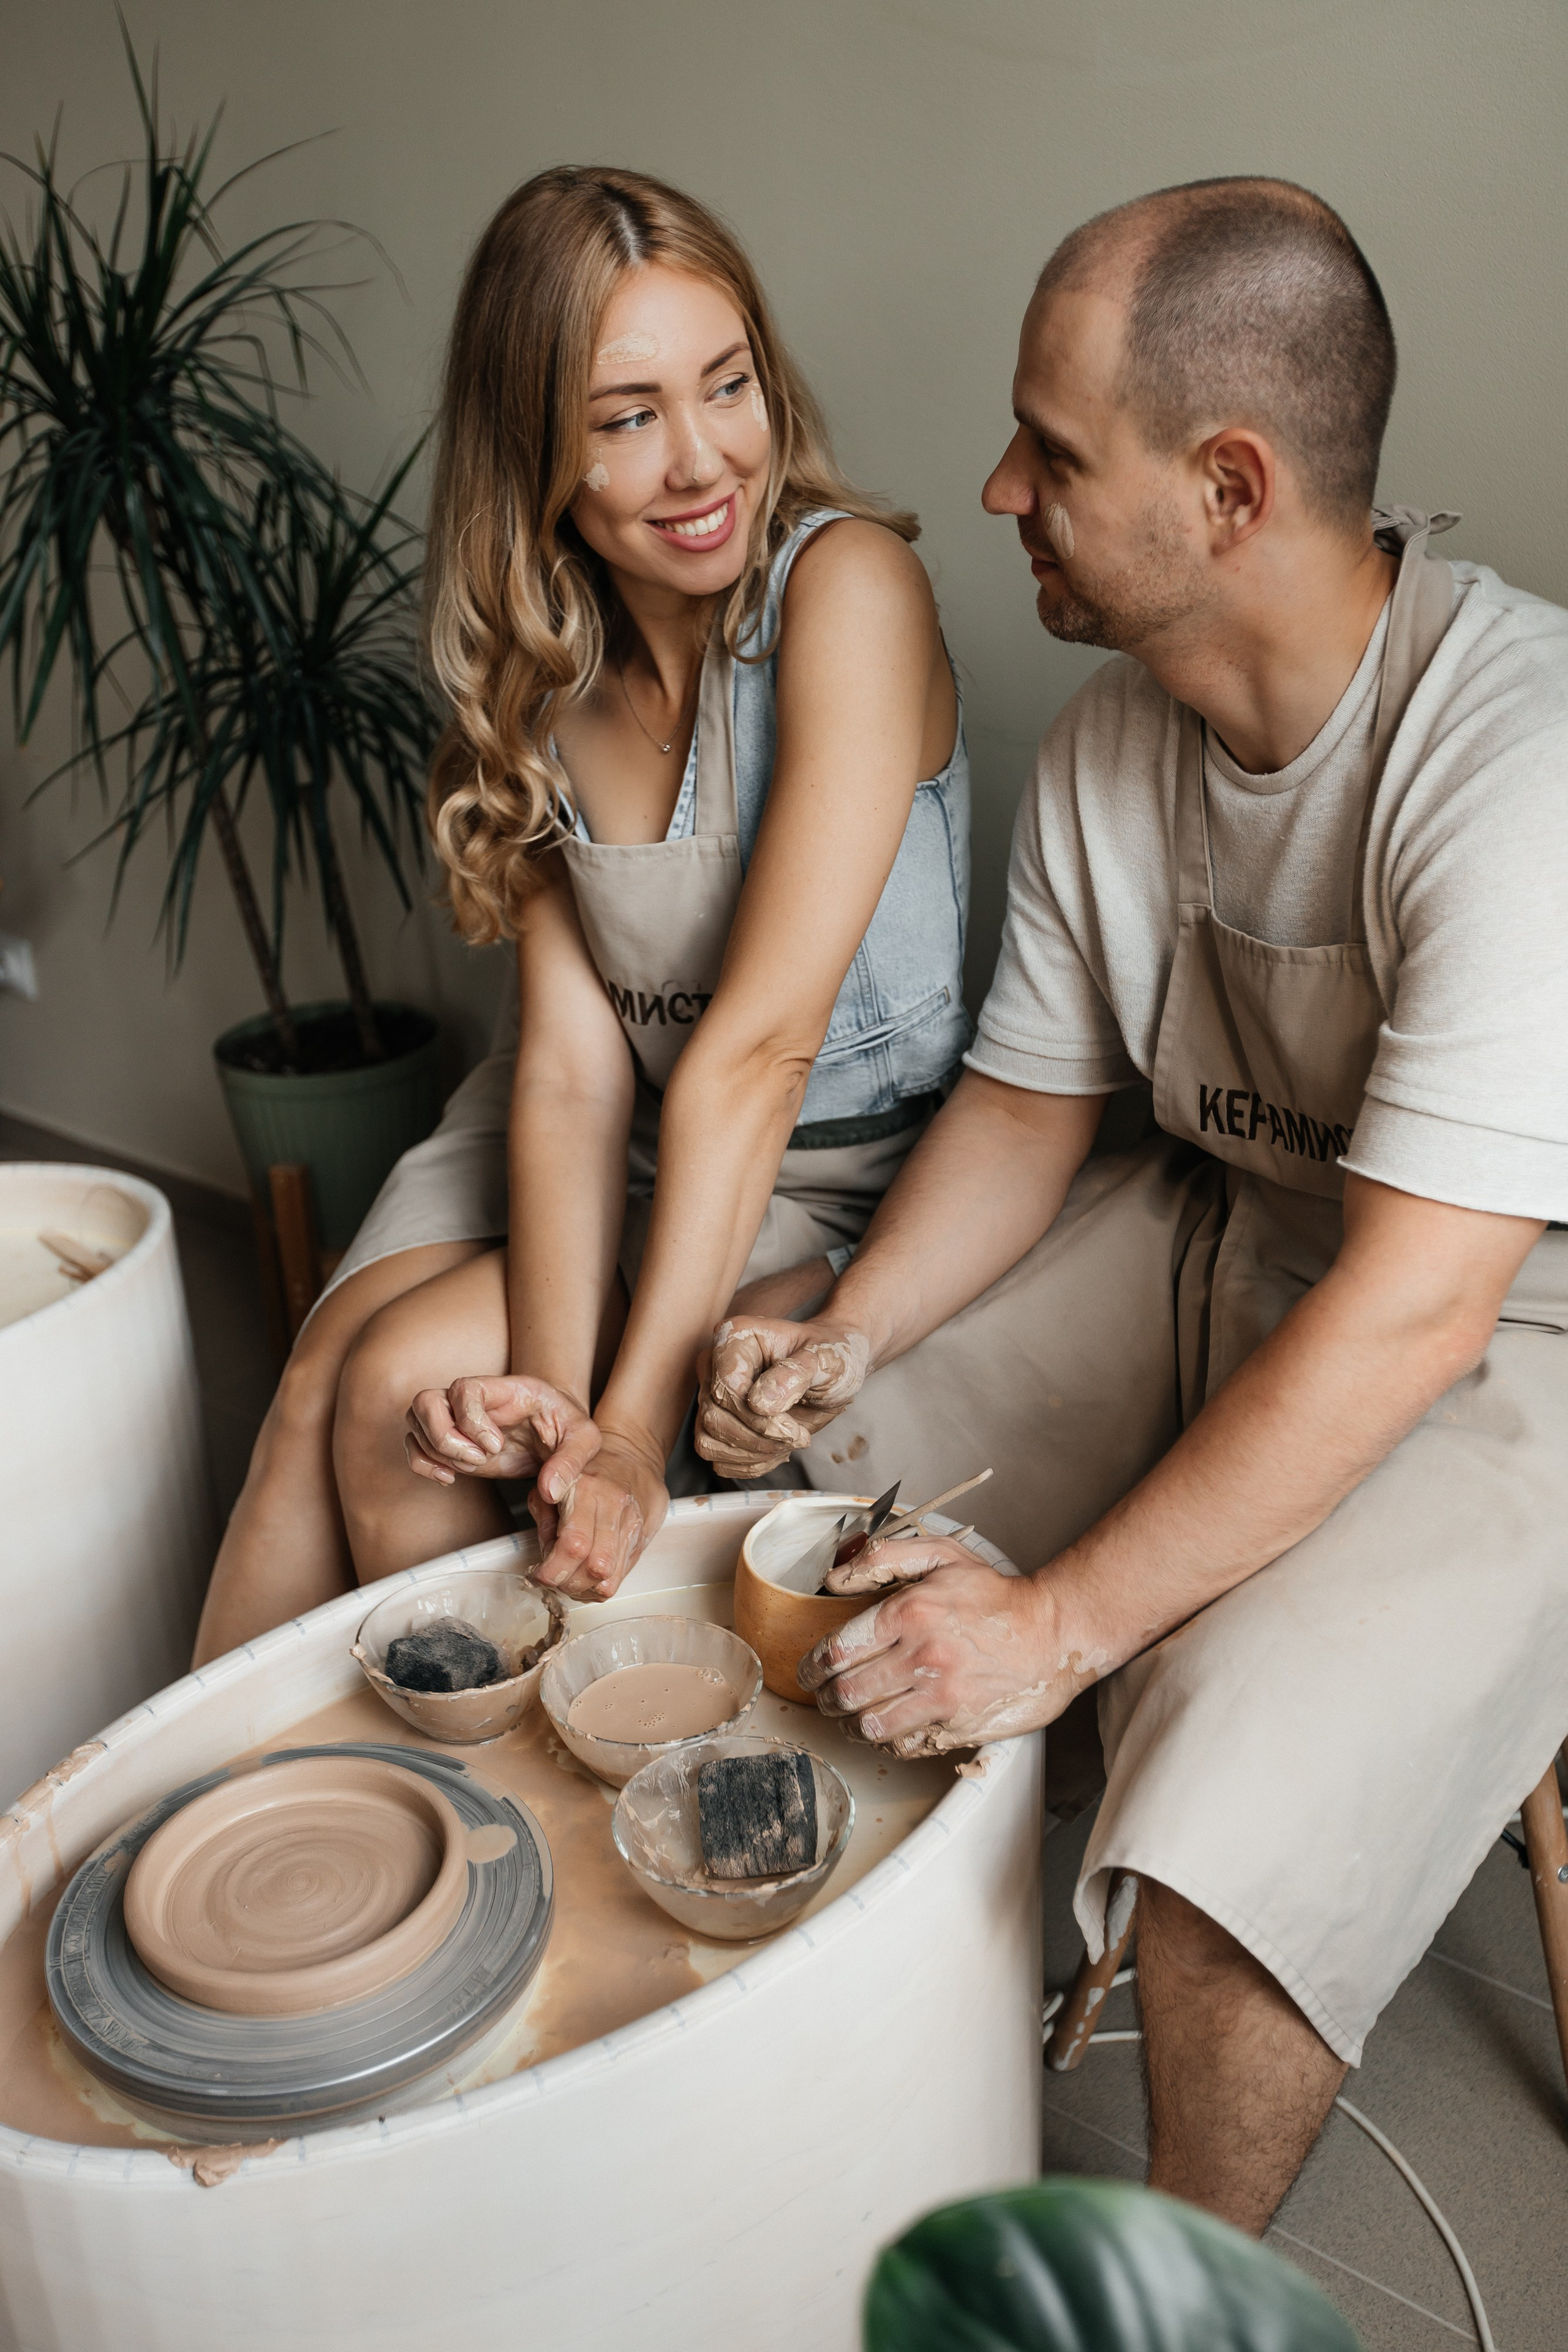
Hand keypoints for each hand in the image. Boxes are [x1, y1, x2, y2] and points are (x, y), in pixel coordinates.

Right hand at [405, 1374, 598, 1504]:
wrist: (557, 1433)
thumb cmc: (568, 1427)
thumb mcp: (585, 1439)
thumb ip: (572, 1461)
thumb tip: (550, 1490)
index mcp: (505, 1388)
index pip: (465, 1389)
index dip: (471, 1419)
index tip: (495, 1446)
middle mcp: (472, 1398)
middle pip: (426, 1401)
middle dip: (444, 1437)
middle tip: (479, 1459)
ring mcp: (456, 1418)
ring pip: (415, 1421)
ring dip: (437, 1452)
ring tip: (474, 1466)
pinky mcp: (450, 1441)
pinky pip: (415, 1445)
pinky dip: (423, 1464)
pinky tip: (449, 1477)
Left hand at [531, 1426, 668, 1602]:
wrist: (633, 1454)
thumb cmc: (587, 1469)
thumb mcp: (553, 1482)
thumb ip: (545, 1520)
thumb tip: (545, 1559)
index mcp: (586, 1490)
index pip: (573, 1545)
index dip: (552, 1571)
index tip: (539, 1575)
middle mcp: (613, 1507)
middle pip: (594, 1567)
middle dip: (568, 1583)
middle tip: (554, 1579)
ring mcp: (632, 1523)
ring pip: (610, 1577)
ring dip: (584, 1588)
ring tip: (570, 1579)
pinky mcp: (642, 1537)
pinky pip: (622, 1575)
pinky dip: (600, 1585)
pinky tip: (588, 1577)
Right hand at [695, 1316, 871, 1476]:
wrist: (831, 1374)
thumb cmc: (829, 1357)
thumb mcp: (827, 1359)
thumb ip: (795, 1374)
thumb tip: (759, 1403)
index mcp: (735, 1336)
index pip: (727, 1386)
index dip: (757, 1416)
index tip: (794, 1428)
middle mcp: (715, 1364)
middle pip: (714, 1417)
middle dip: (760, 1438)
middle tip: (798, 1436)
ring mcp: (712, 1395)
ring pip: (709, 1441)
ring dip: (754, 1454)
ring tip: (788, 1442)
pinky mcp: (715, 1423)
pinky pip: (717, 1458)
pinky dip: (749, 1464)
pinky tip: (777, 1449)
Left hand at [798, 1540, 1101, 1756]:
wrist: (1055, 1632)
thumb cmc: (996, 1595)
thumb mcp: (942, 1555)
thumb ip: (883, 1558)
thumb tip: (833, 1577)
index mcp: (910, 1613)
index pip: (836, 1650)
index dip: (811, 1666)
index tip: (809, 1670)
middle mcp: (921, 1657)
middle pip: (845, 1692)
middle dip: (824, 1697)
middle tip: (824, 1695)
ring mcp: (941, 1696)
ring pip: (868, 1724)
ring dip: (849, 1722)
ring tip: (849, 1714)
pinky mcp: (959, 1725)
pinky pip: (903, 1745)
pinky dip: (886, 1740)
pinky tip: (886, 1727)